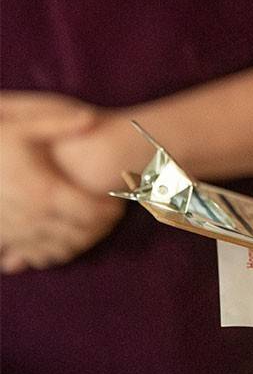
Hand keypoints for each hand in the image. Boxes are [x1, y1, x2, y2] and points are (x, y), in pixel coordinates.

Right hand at [0, 92, 124, 272]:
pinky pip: (38, 256)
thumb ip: (60, 122)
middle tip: (113, 215)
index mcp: (46, 192)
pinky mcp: (5, 240)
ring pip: (61, 250)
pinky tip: (67, 238)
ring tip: (96, 226)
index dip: (110, 211)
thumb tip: (91, 117)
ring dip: (83, 242)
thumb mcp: (26, 126)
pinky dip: (57, 252)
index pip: (90, 213)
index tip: (120, 202)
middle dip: (102, 228)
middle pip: (80, 235)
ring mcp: (18, 233)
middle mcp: (34, 218)